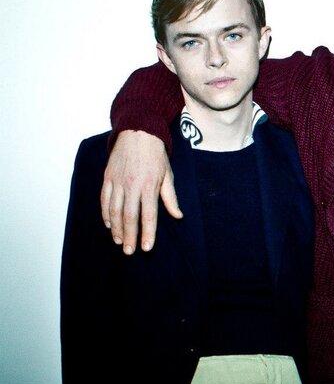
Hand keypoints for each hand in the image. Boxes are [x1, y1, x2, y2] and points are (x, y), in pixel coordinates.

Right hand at [101, 130, 180, 253]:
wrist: (138, 132)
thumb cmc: (155, 155)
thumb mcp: (168, 175)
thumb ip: (170, 198)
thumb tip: (178, 216)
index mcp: (149, 186)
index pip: (148, 215)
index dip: (147, 233)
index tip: (146, 248)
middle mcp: (131, 185)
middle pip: (129, 216)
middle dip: (129, 236)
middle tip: (129, 251)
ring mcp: (117, 182)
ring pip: (113, 210)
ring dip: (116, 229)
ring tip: (119, 242)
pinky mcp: (108, 177)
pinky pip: (104, 199)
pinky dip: (105, 214)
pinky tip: (109, 225)